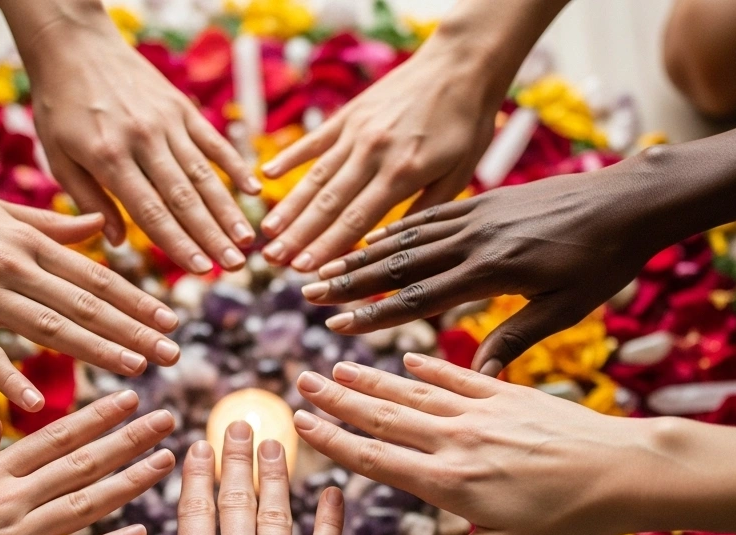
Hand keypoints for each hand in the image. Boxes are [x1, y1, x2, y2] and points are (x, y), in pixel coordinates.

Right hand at [0, 177, 181, 410]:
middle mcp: (12, 266)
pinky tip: (38, 404)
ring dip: (95, 350)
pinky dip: (10, 377)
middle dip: (133, 330)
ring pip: (48, 327)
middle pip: (85, 304)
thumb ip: (52, 223)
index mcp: (27, 240)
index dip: (136, 299)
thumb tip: (101, 226)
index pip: (95, 276)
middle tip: (172, 353)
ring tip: (135, 370)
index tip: (170, 319)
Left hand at [16, 10, 261, 273]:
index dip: (178, 244)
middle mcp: (142, 139)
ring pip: (204, 174)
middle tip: (234, 266)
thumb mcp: (59, 157)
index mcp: (108, 157)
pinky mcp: (180, 106)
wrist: (73, 44)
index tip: (200, 271)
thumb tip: (120, 243)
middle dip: (212, 236)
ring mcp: (166, 121)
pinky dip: (235, 164)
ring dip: (227, 210)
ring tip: (247, 240)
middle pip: (184, 198)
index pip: (150, 212)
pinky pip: (213, 140)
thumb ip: (88, 200)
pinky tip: (253, 190)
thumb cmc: (59, 107)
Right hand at [259, 33, 501, 272]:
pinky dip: (290, 157)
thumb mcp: (459, 173)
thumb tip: (394, 248)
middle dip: (298, 235)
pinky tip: (268, 175)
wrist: (462, 63)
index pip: (357, 219)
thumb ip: (424, 210)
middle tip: (271, 261)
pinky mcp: (349, 114)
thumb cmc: (468, 123)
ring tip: (267, 232)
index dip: (327, 247)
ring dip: (289, 207)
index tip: (304, 270)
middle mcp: (373, 152)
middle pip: (328, 202)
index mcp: (402, 172)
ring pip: (316, 176)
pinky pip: (314, 140)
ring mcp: (356, 131)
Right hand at [291, 355, 655, 534]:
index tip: (300, 423)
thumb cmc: (568, 523)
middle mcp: (457, 441)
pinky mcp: (510, 395)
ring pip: (415, 391)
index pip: (376, 458)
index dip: (334, 440)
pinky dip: (430, 366)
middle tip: (301, 380)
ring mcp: (483, 413)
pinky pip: (460, 376)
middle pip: (385, 417)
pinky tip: (408, 358)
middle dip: (339, 399)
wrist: (626, 472)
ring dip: (373, 379)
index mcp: (450, 483)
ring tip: (338, 366)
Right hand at [301, 161, 673, 374]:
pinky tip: (372, 238)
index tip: (336, 327)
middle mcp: (475, 239)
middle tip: (307, 293)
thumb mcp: (566, 309)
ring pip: (406, 237)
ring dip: (361, 252)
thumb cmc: (605, 262)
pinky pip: (429, 214)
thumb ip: (516, 338)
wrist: (631, 200)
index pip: (419, 297)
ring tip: (324, 266)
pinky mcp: (484, 199)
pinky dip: (396, 228)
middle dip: (350, 280)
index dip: (374, 313)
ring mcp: (477, 215)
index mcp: (494, 271)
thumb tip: (475, 375)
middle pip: (399, 264)